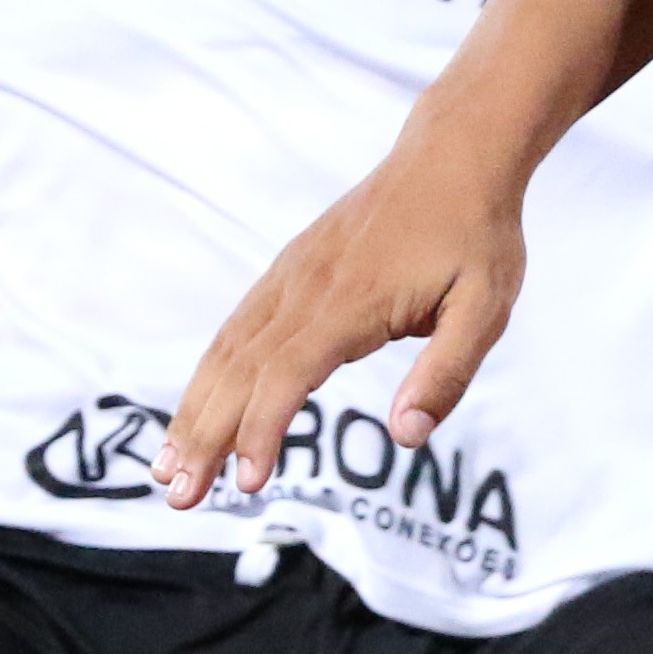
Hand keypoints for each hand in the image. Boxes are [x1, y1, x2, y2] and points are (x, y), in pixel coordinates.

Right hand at [157, 142, 527, 504]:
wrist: (453, 156)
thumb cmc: (475, 236)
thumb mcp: (485, 309)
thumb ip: (447, 374)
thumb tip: (407, 436)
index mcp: (351, 302)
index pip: (286, 374)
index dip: (260, 431)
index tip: (247, 484)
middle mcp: (305, 288)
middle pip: (239, 370)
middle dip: (203, 437)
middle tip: (177, 496)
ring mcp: (291, 277)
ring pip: (227, 350)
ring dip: (193, 410)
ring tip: (167, 468)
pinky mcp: (290, 272)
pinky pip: (237, 328)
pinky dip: (209, 374)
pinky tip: (197, 409)